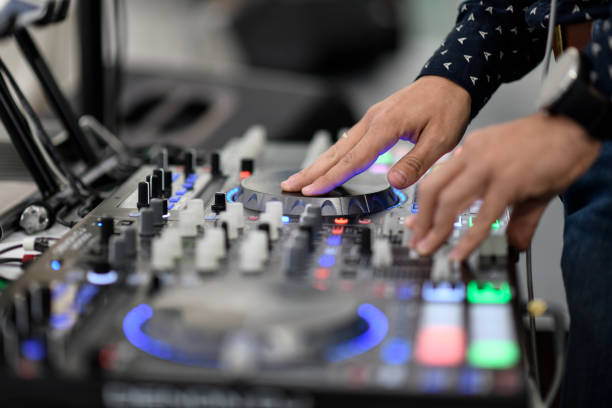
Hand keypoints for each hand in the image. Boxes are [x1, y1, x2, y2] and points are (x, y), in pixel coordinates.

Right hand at [280, 76, 471, 194]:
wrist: (450, 81)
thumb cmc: (447, 108)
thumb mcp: (441, 139)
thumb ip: (416, 162)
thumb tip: (393, 182)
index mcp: (386, 126)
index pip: (353, 159)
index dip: (331, 177)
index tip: (312, 190)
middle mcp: (372, 121)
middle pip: (336, 152)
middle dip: (311, 171)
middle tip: (289, 186)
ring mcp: (371, 120)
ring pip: (338, 146)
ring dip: (317, 164)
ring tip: (298, 179)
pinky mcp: (374, 121)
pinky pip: (347, 142)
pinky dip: (332, 156)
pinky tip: (324, 165)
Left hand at [407, 113, 601, 259]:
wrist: (575, 126)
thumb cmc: (548, 146)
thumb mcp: (520, 179)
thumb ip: (514, 215)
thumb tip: (515, 242)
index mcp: (471, 151)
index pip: (435, 178)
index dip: (421, 205)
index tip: (413, 224)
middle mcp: (473, 156)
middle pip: (432, 189)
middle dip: (420, 220)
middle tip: (417, 241)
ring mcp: (489, 168)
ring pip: (448, 201)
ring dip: (435, 230)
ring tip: (429, 249)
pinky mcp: (509, 181)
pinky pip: (482, 215)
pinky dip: (468, 238)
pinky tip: (460, 252)